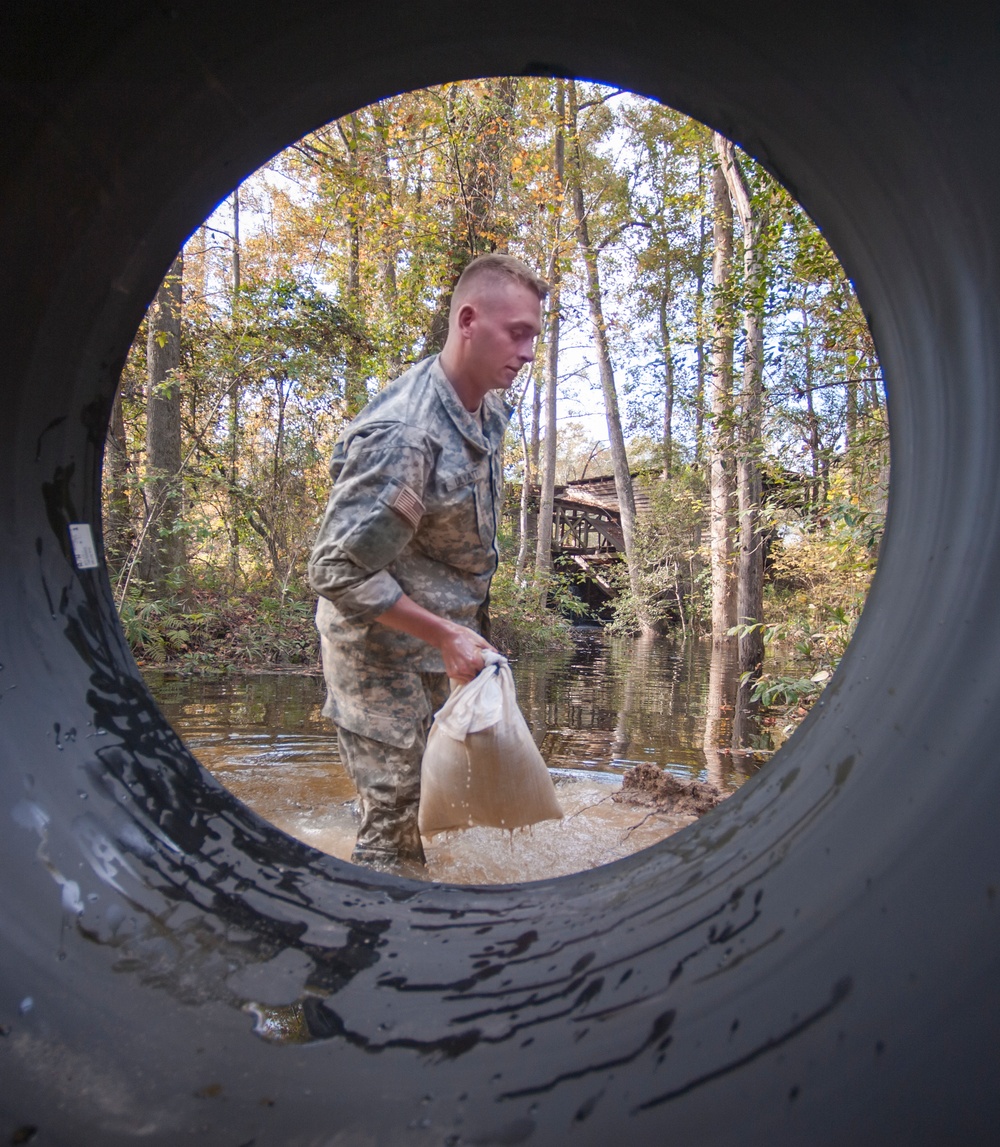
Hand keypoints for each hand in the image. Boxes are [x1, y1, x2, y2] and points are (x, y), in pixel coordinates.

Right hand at [373, 594, 495, 682]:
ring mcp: (458, 672)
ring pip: (471, 679)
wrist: (446, 635)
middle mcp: (467, 669)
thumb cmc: (463, 636)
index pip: (487, 671)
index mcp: (475, 661)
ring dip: (472, 674)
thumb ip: (490, 650)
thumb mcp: (480, 640)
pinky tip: (463, 666)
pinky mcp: (452, 674)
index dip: (489, 668)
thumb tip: (499, 658)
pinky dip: (464, 675)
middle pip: (479, 676)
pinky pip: (462, 679)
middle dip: (481, 672)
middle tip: (479, 665)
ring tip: (470, 665)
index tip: (489, 666)